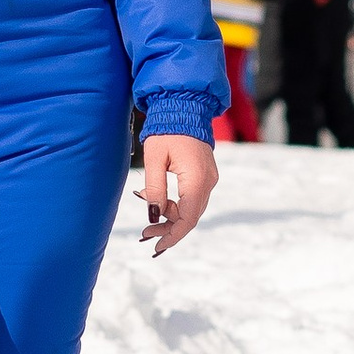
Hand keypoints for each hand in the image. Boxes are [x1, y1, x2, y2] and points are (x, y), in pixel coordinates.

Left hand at [141, 133, 216, 253]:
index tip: (157, 247)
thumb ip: (155, 190)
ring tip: (147, 214)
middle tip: (144, 234)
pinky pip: (193, 197)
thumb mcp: (154, 160)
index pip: (188, 218)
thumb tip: (154, 217)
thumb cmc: (166, 131)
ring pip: (191, 208)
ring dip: (171, 216)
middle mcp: (208, 181)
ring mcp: (209, 178)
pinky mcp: (205, 174)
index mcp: (196, 179)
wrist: (184, 107)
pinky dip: (176, 204)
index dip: (173, 236)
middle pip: (190, 216)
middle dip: (168, 228)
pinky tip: (158, 199)